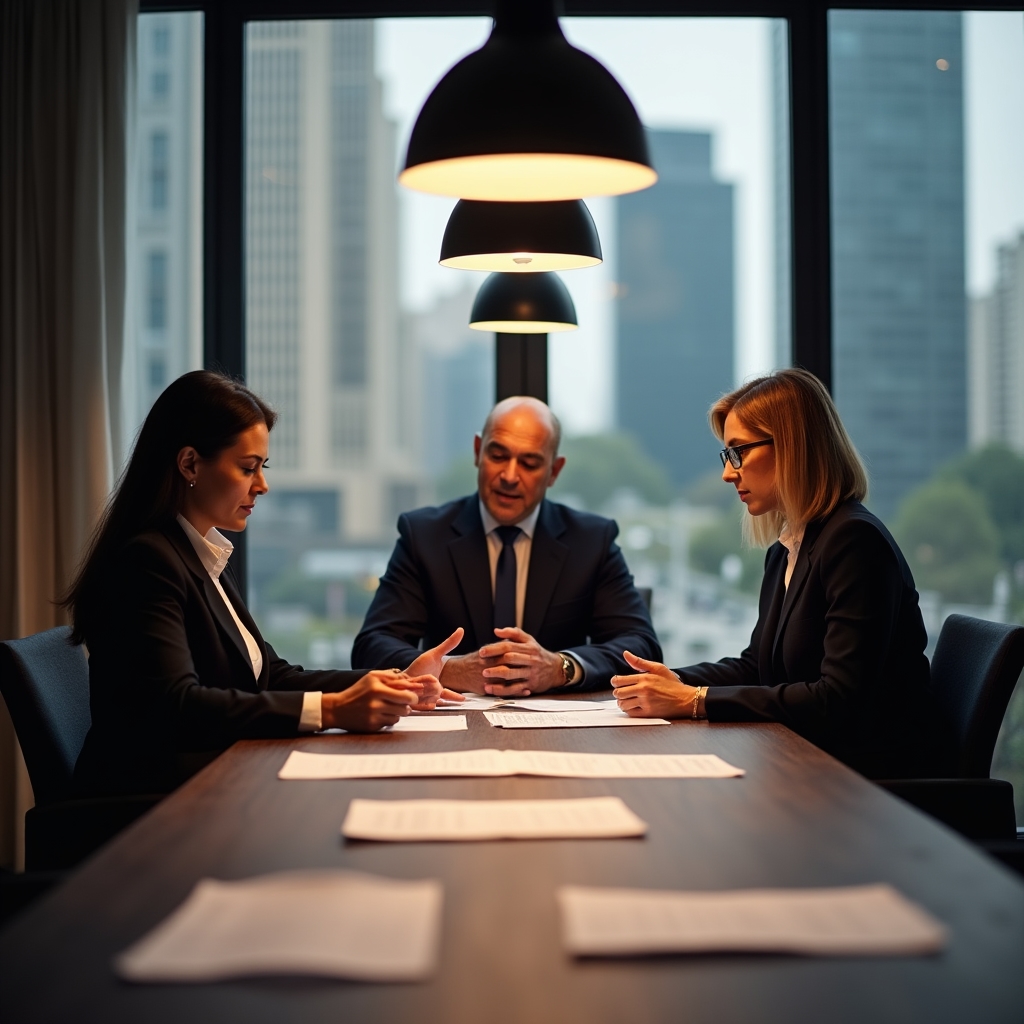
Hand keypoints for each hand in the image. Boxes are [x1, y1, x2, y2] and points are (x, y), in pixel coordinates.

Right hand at [320, 670, 434, 731]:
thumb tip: (410, 681)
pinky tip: (381, 714)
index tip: (412, 696)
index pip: (405, 695)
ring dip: (398, 713)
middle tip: (405, 704)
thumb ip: (391, 677)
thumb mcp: (371, 677)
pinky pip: (389, 724)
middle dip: (408, 706)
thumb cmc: (357, 691)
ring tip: (390, 708)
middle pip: (405, 708)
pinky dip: (388, 719)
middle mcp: (376, 703)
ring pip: (398, 717)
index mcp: (377, 689)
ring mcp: (373, 716)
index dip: (413, 697)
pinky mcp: (372, 726)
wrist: (337, 709)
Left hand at [406, 628, 465, 708]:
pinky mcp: (419, 706)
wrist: (401, 678)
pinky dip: (421, 699)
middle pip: (439, 691)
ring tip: (418, 685)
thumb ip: (449, 644)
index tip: (463, 699)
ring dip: (425, 690)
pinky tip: (417, 694)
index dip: (456, 697)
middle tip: (427, 680)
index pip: (450, 694)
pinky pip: (425, 704)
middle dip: (432, 685)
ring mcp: (426, 701)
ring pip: (432, 697)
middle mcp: (434, 695)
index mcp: (440, 686)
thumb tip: (461, 630)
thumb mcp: (434, 654)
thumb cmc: (417, 667)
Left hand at [476, 627, 565, 696]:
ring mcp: (531, 673)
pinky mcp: (531, 685)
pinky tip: (493, 689)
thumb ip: (513, 633)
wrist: (556, 669)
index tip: (482, 652)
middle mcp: (530, 659)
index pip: (509, 646)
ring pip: (513, 674)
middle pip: (510, 659)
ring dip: (497, 676)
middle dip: (494, 662)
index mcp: (528, 647)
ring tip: (485, 676)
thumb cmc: (537, 653)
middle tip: (481, 664)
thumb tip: (496, 631)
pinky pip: (516, 689)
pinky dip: (504, 690)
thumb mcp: (529, 640)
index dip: (494, 648)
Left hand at [611, 651, 695, 718]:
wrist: (686, 699)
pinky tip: (634, 706)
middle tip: (623, 693)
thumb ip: (639, 662)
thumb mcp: (658, 668)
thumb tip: (625, 653)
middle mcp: (643, 690)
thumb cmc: (672, 683)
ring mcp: (646, 702)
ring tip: (628, 700)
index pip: (618, 680)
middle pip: (618, 693)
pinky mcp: (649, 713)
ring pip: (623, 704)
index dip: (615, 682)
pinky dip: (629, 710)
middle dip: (618, 693)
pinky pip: (630, 713)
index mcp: (644, 678)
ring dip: (623, 703)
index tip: (618, 684)